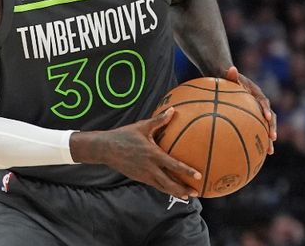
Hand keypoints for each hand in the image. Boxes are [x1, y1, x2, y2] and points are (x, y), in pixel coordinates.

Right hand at [70, 108, 201, 199]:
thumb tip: (172, 110)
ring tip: (187, 195)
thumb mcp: (142, 126)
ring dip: (175, 192)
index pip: (173, 165)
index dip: (186, 171)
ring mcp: (144, 175)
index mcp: (153, 154)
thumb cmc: (125, 135)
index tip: (198, 176)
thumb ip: (159, 120)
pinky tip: (171, 189)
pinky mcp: (140, 178)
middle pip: (170, 183)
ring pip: (163, 187)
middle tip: (196, 193)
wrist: (106, 149)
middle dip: (183, 189)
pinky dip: (165, 189)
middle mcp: (150, 168)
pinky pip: (155, 185)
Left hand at [225, 66, 276, 153]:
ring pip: (266, 125)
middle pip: (270, 115)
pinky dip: (258, 139)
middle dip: (272, 127)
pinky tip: (256, 154)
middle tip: (272, 138)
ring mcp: (258, 110)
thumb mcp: (226, 74)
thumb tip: (231, 69)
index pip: (263, 101)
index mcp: (255, 92)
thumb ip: (229, 74)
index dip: (266, 109)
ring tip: (270, 151)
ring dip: (269, 137)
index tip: (267, 118)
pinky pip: (257, 128)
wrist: (226, 78)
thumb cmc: (225, 77)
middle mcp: (260, 101)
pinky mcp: (253, 116)